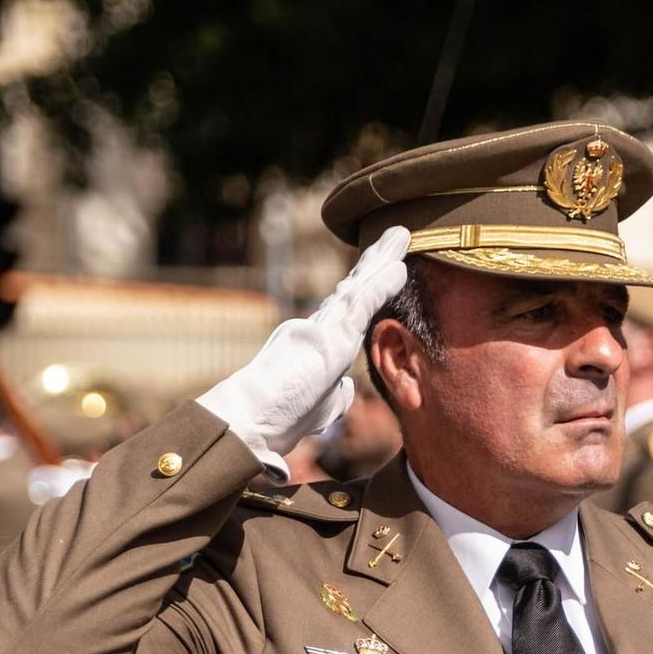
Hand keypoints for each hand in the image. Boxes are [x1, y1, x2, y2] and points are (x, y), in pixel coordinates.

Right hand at [197, 225, 409, 479]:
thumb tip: (349, 388)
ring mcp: (321, 328)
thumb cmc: (281, 417)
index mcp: (315, 343)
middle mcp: (316, 326)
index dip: (367, 288)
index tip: (383, 269)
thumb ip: (336, 392)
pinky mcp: (327, 337)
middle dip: (376, 264)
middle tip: (396, 237)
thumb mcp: (321, 404)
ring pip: (358, 287)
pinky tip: (399, 267)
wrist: (251, 418)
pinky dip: (381, 285)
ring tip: (402, 235)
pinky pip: (360, 305)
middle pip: (353, 289)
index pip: (347, 310)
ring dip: (382, 261)